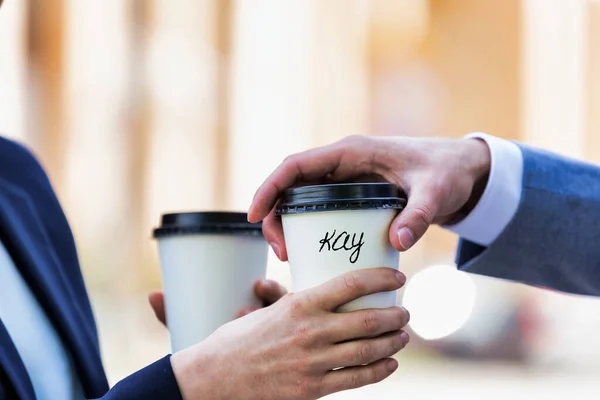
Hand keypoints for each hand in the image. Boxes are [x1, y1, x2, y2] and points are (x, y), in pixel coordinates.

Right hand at [170, 268, 409, 399]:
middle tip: (405, 311)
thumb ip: (301, 303)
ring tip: (403, 336)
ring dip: (393, 342)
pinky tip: (390, 364)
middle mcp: (311, 331)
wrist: (216, 377)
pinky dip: (379, 371)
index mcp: (300, 304)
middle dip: (395, 315)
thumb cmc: (241, 339)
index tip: (396, 277)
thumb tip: (327, 294)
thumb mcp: (270, 311)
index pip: (351, 284)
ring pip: (368, 350)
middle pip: (368, 319)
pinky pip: (356, 379)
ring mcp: (314, 362)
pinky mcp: (312, 389)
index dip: (380, 278)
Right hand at [248, 135, 490, 258]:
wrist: (460, 171)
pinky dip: (305, 225)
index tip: (253, 215)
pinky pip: (316, 206)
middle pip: (291, 184)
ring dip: (286, 222)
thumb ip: (419, 214)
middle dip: (275, 214)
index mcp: (351, 152)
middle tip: (280, 251)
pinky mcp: (352, 191)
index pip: (296, 165)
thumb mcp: (435, 192)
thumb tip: (397, 242)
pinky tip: (308, 250)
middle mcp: (342, 162)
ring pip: (300, 196)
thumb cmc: (446, 172)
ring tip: (288, 254)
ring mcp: (345, 177)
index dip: (270, 187)